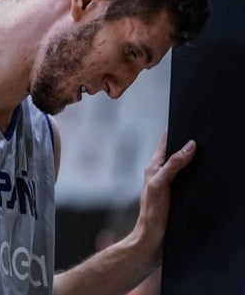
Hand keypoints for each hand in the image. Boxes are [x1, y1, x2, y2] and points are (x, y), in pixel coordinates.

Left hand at [133, 132, 195, 265]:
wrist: (152, 239)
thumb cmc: (152, 212)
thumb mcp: (161, 184)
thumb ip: (173, 164)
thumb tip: (189, 145)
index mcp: (153, 168)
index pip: (164, 143)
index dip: (174, 132)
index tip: (187, 120)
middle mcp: (159, 174)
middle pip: (174, 153)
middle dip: (186, 144)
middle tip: (204, 135)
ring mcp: (167, 185)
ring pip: (181, 167)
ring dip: (192, 161)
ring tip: (208, 153)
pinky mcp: (175, 196)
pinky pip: (186, 180)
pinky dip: (194, 176)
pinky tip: (205, 177)